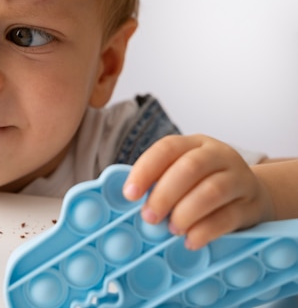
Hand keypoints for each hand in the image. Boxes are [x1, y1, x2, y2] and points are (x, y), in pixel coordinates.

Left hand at [122, 134, 273, 249]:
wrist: (255, 195)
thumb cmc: (205, 184)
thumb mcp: (183, 174)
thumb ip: (159, 182)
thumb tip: (129, 200)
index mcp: (195, 144)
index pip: (167, 148)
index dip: (145, 170)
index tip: (129, 194)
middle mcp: (218, 155)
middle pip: (190, 168)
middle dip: (164, 194)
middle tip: (149, 217)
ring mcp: (239, 178)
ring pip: (212, 191)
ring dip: (186, 213)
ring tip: (172, 229)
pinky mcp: (252, 205)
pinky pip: (229, 216)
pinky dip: (206, 231)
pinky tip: (191, 240)